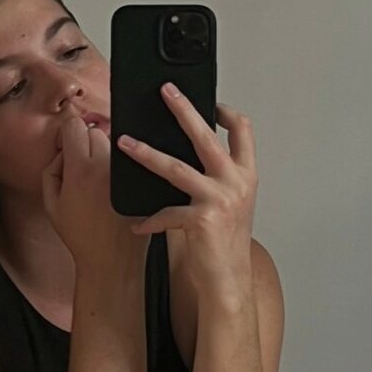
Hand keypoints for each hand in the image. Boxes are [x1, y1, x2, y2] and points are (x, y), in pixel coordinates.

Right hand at [41, 116, 150, 274]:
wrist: (112, 260)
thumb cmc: (80, 236)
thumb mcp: (51, 205)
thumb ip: (51, 170)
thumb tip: (62, 150)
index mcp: (80, 170)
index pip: (74, 125)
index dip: (68, 132)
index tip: (67, 144)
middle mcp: (106, 167)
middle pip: (95, 131)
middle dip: (87, 142)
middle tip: (84, 164)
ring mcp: (126, 173)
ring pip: (116, 143)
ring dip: (107, 152)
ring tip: (102, 178)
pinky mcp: (142, 180)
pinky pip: (132, 159)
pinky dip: (125, 164)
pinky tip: (118, 183)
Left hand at [115, 84, 257, 297]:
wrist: (229, 280)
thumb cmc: (226, 243)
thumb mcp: (230, 203)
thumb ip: (216, 177)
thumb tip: (189, 154)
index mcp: (246, 176)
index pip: (242, 130)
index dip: (225, 111)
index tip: (208, 102)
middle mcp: (236, 183)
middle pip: (206, 136)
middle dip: (183, 109)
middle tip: (165, 91)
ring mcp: (220, 200)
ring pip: (176, 168)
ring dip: (146, 153)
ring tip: (125, 143)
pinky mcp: (202, 220)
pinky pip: (166, 212)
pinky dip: (149, 220)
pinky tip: (138, 225)